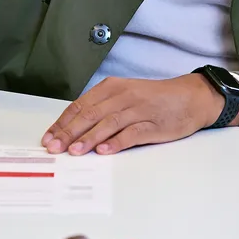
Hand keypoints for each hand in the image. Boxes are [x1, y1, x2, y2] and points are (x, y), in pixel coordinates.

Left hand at [42, 74, 233, 155]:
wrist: (191, 97)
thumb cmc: (153, 98)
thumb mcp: (123, 96)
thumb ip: (101, 108)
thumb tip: (72, 128)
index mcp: (111, 87)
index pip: (80, 106)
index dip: (62, 123)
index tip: (48, 138)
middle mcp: (122, 96)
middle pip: (90, 114)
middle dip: (69, 132)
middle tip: (54, 148)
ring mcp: (139, 109)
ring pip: (108, 123)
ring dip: (89, 138)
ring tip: (74, 151)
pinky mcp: (154, 124)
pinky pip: (132, 133)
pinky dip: (117, 142)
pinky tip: (104, 151)